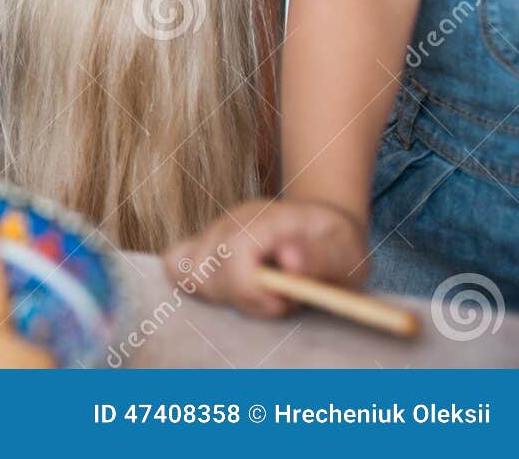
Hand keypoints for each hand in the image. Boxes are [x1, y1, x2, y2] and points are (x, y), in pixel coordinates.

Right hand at [165, 197, 370, 317]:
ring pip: (191, 274)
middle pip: (209, 271)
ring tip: (261, 292)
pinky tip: (227, 288)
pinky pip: (175, 262)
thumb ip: (319, 256)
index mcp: (266, 219)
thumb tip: (288, 259)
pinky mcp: (202, 243)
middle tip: (281, 299)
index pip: (234, 256)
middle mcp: (231, 221)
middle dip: (244, 298)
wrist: (321, 227)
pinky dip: (193, 283)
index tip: (283, 303)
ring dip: (225, 295)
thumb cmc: (336, 244)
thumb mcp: (345, 252)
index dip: (252, 291)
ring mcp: (213, 230)